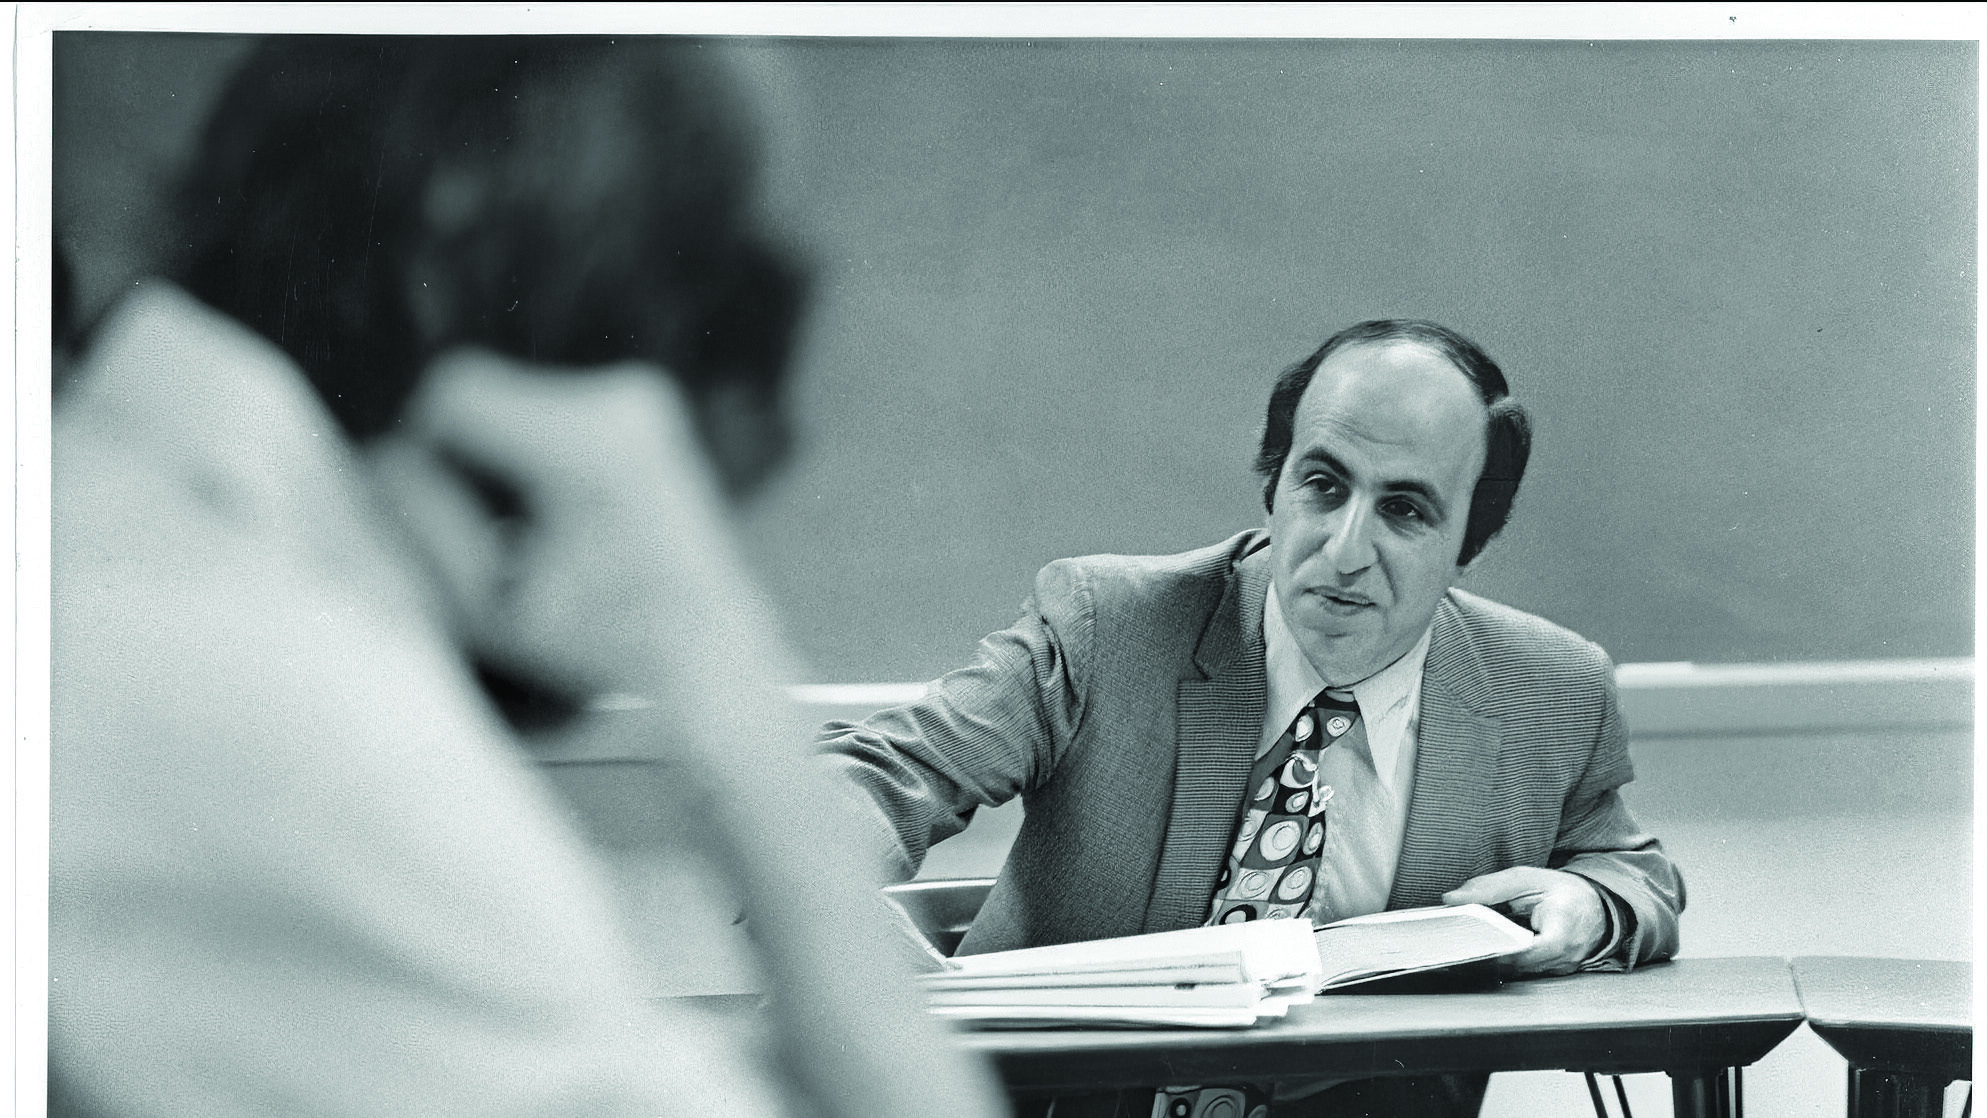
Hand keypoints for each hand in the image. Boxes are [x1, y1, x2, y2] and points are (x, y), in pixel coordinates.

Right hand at [371, 348, 746, 702]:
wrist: (713, 651)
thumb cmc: (593, 645)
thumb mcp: (482, 603)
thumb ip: (414, 527)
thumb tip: (375, 463)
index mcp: (588, 444)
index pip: (454, 395)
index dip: (430, 460)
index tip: (456, 526)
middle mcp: (623, 400)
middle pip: (477, 389)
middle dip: (463, 463)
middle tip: (490, 540)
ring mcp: (642, 397)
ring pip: (509, 398)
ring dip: (496, 459)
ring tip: (528, 535)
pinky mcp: (647, 406)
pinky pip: (551, 409)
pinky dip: (534, 456)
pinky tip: (560, 518)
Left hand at [1442, 866, 1606, 976]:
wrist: (1598, 909)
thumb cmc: (1564, 892)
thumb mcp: (1528, 879)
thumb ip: (1490, 888)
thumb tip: (1452, 899)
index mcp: (1561, 932)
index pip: (1520, 951)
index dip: (1489, 951)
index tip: (1461, 946)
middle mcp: (1561, 959)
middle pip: (1511, 966)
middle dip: (1478, 959)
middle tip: (1445, 952)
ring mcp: (1556, 971)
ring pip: (1511, 973)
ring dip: (1482, 964)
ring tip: (1450, 954)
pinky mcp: (1547, 974)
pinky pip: (1517, 972)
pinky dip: (1495, 964)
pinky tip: (1472, 955)